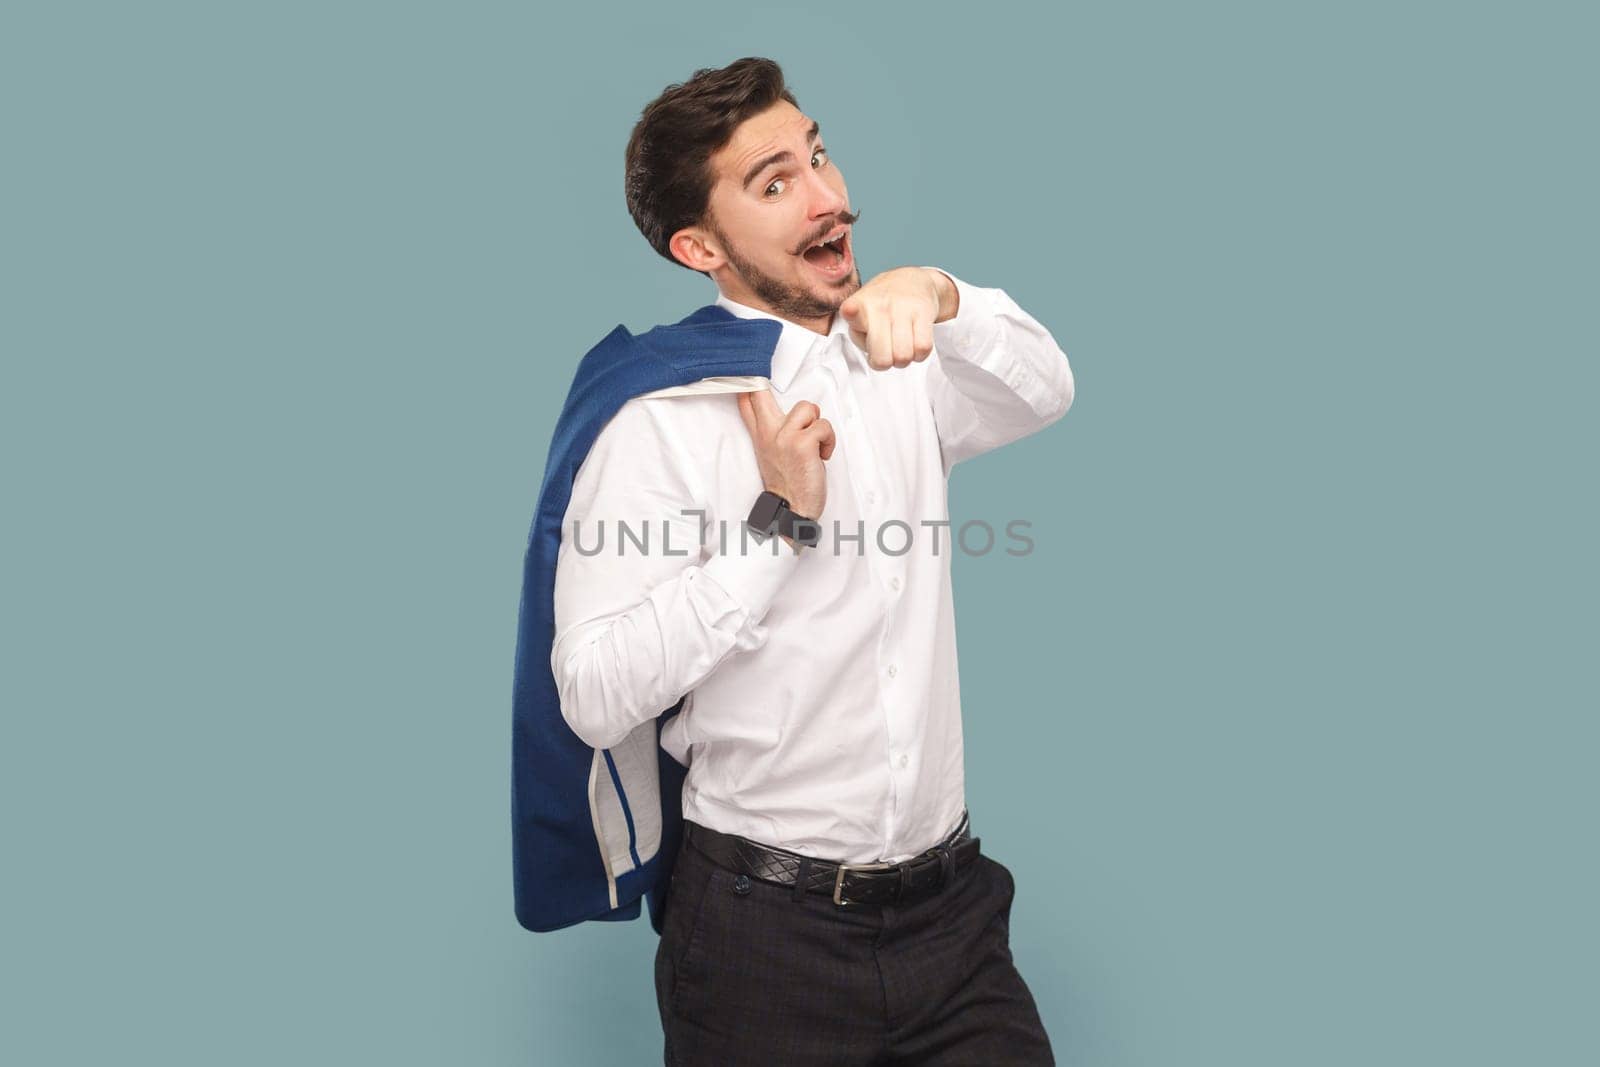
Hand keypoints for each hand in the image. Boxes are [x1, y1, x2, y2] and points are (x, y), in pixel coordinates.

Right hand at [736, 388, 833, 521]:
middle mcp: (768, 433)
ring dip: (818, 425)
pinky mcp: (802, 444)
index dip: (745, 381)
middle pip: (760, 393)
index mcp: (760, 434)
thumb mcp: (771, 453)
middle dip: (761, 381)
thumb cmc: (788, 482)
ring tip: (816, 444)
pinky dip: (829, 442)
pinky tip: (822, 456)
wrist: (793, 509)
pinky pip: (824, 426)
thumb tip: (772, 413)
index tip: (748, 372)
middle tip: (770, 382)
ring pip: (808, 407)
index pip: (745, 401)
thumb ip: (769, 432)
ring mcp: (784, 437)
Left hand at [838, 267, 959, 370]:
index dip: (851, 312)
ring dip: (904, 359)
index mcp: (857, 307)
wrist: (909, 281)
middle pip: (882, 358)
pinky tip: (914, 342)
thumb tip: (876, 357)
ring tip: (901, 346)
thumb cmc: (879, 309)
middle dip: (886, 363)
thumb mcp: (859, 321)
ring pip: (904, 356)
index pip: (852, 310)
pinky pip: (923, 348)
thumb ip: (860, 340)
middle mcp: (879, 305)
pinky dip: (920, 354)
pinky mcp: (923, 310)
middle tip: (887, 352)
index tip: (850, 310)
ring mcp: (902, 306)